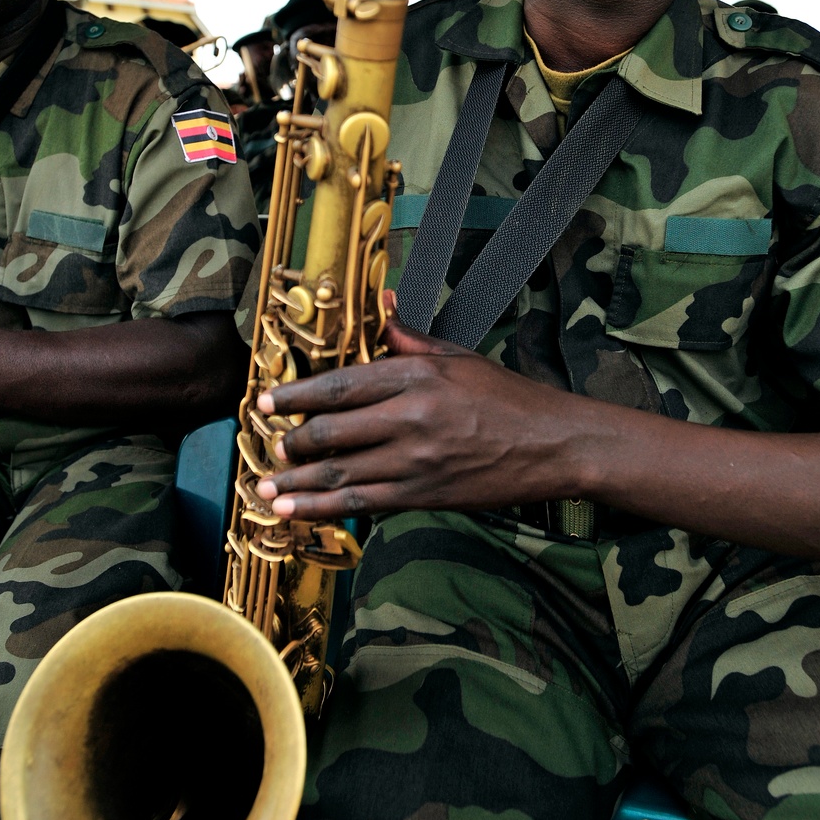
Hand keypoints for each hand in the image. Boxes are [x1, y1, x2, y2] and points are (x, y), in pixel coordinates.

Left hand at [255, 296, 590, 520]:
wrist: (554, 445)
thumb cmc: (509, 398)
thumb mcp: (460, 357)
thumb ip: (411, 338)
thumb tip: (382, 306)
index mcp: (416, 375)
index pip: (340, 385)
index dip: (295, 395)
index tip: (264, 400)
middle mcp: (410, 417)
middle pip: (331, 431)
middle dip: (292, 441)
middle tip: (269, 444)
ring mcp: (415, 460)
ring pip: (339, 473)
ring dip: (296, 483)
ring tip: (266, 487)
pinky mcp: (423, 495)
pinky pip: (362, 503)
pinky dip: (323, 509)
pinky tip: (295, 513)